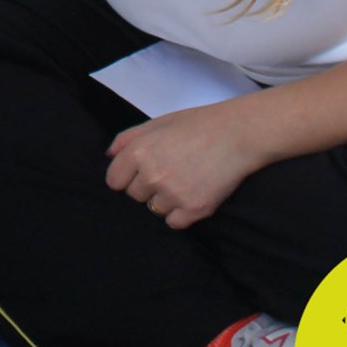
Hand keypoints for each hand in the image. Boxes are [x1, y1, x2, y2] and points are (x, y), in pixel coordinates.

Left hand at [104, 99, 265, 228]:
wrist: (238, 134)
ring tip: (184, 181)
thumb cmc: (198, 125)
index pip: (114, 181)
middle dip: (147, 187)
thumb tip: (109, 156)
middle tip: (170, 172)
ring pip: (154, 209)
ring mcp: (173, 194)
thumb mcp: (157, 123)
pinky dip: (181, 214)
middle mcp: (152, 175)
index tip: (140, 173)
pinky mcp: (194, 209)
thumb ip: (127, 139)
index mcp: (139, 152)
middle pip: (134, 196)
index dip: (127, 177)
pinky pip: (174, 222)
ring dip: (165, 201)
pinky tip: (192, 195)